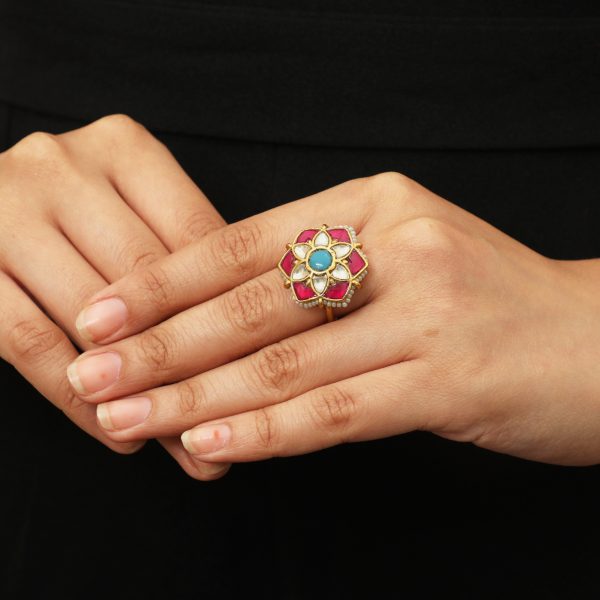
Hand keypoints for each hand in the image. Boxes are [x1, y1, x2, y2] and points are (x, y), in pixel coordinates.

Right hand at [0, 114, 229, 478]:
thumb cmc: (71, 221)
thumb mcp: (128, 217)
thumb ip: (179, 266)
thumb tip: (245, 348)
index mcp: (123, 147)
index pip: (198, 239)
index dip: (232, 312)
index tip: (263, 369)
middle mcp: (63, 163)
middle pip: (150, 280)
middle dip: (195, 361)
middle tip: (232, 423)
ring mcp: (5, 205)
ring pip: (93, 316)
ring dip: (142, 390)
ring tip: (181, 441)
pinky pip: (31, 341)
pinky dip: (77, 398)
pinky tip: (114, 431)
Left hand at [68, 172, 599, 470]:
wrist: (596, 340)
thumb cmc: (487, 302)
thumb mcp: (399, 259)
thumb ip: (318, 278)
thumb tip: (215, 321)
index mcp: (373, 203)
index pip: (243, 242)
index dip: (164, 282)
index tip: (99, 317)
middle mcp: (397, 244)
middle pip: (252, 301)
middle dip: (161, 345)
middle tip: (93, 376)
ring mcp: (428, 308)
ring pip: (284, 361)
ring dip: (196, 397)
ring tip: (128, 419)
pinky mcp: (451, 377)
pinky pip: (337, 410)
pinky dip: (267, 431)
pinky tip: (210, 445)